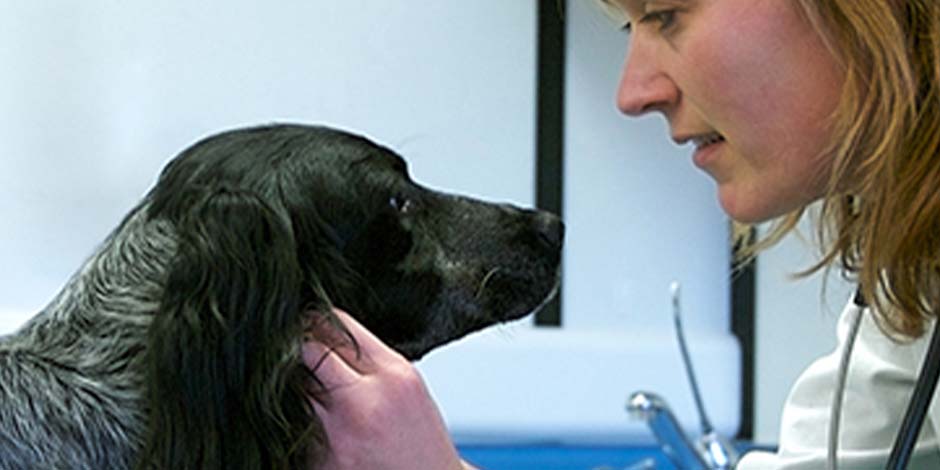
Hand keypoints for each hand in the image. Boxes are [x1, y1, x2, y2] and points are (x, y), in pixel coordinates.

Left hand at [303, 308, 469, 469]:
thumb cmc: (421, 440)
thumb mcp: (408, 387)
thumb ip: (372, 361)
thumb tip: (322, 333)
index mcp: (393, 374)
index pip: (339, 327)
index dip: (317, 320)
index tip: (308, 321)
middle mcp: (365, 401)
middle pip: (309, 352)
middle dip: (299, 347)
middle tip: (293, 348)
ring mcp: (340, 434)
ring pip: (296, 389)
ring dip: (296, 385)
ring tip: (309, 390)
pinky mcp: (322, 461)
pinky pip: (297, 427)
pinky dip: (299, 422)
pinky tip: (319, 426)